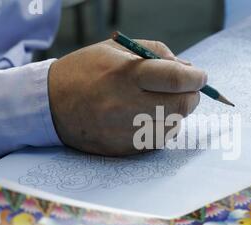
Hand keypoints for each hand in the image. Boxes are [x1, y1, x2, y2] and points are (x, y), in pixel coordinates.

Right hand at [48, 39, 206, 155]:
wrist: (48, 104)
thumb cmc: (84, 71)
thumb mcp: (117, 49)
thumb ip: (157, 53)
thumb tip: (188, 70)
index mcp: (125, 76)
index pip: (175, 79)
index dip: (196, 78)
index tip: (201, 77)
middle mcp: (127, 106)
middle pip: (181, 106)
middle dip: (191, 96)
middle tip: (186, 90)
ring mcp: (125, 131)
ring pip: (174, 126)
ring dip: (177, 113)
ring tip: (161, 102)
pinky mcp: (123, 149)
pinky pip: (158, 141)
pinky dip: (163, 128)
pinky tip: (149, 117)